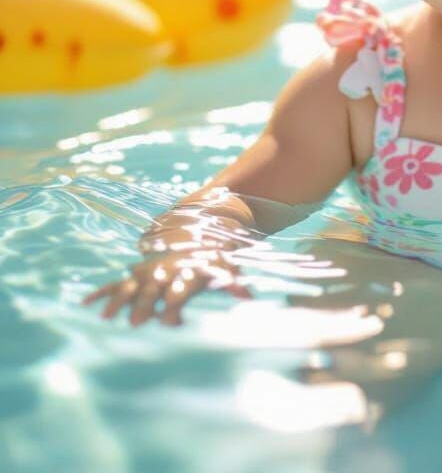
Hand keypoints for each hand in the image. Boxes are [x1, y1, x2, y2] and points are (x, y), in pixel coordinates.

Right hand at [81, 249, 252, 326]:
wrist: (199, 223)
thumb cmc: (215, 254)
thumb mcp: (227, 266)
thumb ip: (234, 283)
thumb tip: (249, 297)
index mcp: (188, 272)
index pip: (182, 290)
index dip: (177, 305)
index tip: (172, 321)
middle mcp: (167, 271)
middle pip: (155, 290)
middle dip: (146, 305)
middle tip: (135, 323)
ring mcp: (151, 270)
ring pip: (133, 286)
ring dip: (121, 300)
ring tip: (106, 316)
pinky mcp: (140, 272)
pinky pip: (119, 282)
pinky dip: (104, 292)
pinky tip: (86, 303)